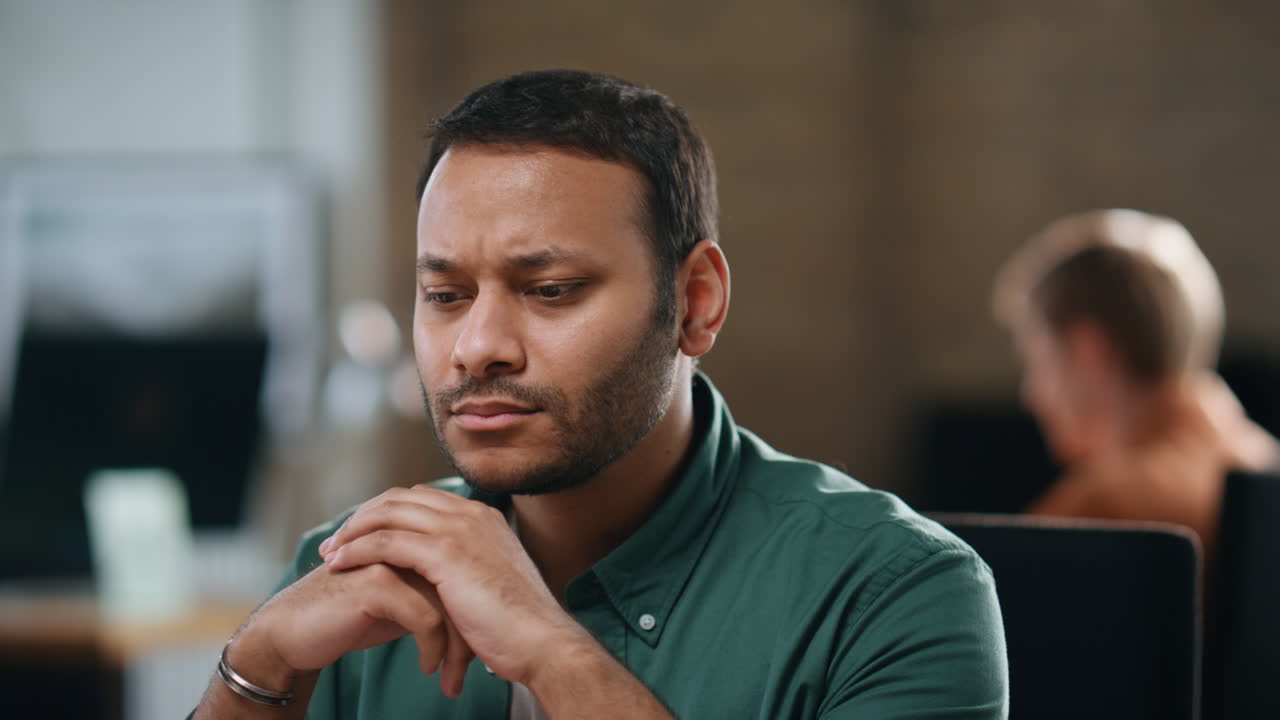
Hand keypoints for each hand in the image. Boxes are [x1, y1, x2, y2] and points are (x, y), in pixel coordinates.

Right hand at [239, 559, 474, 696]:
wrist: (292, 633)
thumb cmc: (348, 618)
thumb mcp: (399, 603)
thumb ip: (431, 593)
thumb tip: (470, 610)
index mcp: (415, 541)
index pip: (465, 573)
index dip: (475, 612)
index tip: (480, 649)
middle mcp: (406, 542)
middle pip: (462, 585)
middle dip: (471, 632)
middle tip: (473, 669)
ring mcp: (392, 559)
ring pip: (449, 602)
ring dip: (456, 647)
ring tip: (452, 676)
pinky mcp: (377, 583)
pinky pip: (426, 618)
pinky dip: (434, 648)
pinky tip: (428, 668)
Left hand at [319, 486, 590, 684]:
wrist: (541, 640)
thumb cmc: (517, 624)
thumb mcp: (489, 581)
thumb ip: (466, 567)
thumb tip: (441, 578)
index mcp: (482, 516)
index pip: (420, 498)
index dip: (384, 513)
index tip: (360, 534)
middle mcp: (470, 513)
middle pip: (399, 498)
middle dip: (362, 517)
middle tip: (336, 541)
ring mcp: (459, 529)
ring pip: (388, 514)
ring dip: (351, 532)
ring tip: (329, 554)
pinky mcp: (446, 553)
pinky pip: (386, 541)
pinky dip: (357, 550)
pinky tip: (340, 565)